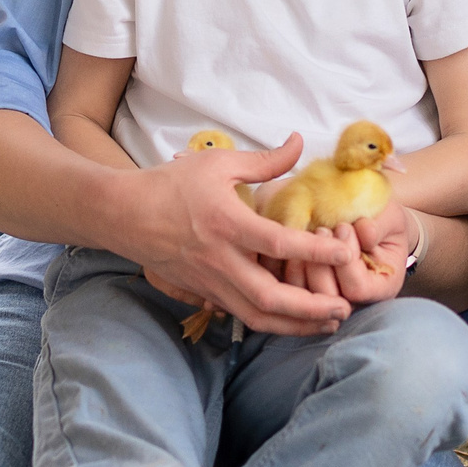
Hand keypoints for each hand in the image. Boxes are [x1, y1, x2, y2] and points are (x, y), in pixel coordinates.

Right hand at [121, 133, 352, 334]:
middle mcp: (220, 260)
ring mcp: (210, 282)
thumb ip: (264, 160)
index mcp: (226, 224)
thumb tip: (299, 142)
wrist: (122, 215)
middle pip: (270, 297)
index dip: (315, 251)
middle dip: (311, 308)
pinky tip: (294, 320)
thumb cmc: (171, 184)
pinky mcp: (204, 293)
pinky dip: (271, 321)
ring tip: (328, 322)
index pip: (278, 244)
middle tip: (345, 308)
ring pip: (256, 316)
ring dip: (295, 324)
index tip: (345, 252)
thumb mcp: (218, 163)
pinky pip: (242, 315)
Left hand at [277, 206, 414, 308]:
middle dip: (321, 262)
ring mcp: (326, 297)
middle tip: (323, 229)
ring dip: (301, 262)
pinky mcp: (303, 287)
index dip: (346, 261)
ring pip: (302, 294)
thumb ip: (380, 226)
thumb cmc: (381, 219)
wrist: (368, 218)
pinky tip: (291, 238)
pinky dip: (284, 262)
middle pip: (327, 297)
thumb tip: (364, 233)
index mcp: (381, 287)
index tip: (344, 228)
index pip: (357, 289)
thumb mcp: (390, 217)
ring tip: (310, 232)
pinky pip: (285, 284)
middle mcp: (353, 300)